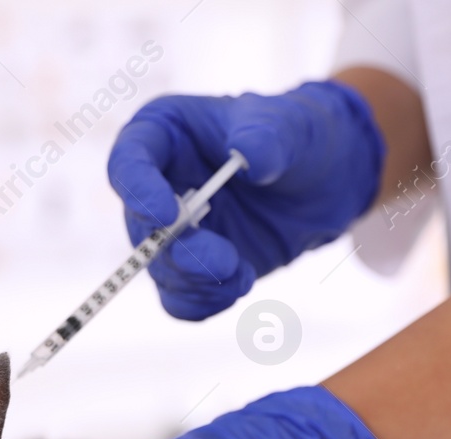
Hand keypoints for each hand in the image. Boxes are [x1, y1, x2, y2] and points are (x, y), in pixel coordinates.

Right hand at [108, 80, 383, 320]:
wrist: (323, 182)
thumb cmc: (296, 136)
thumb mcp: (290, 124)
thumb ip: (269, 136)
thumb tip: (250, 156)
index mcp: (162, 134)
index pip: (128, 162)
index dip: (138, 191)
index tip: (167, 215)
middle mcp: (155, 186)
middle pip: (141, 228)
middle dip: (180, 252)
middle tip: (225, 261)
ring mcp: (169, 232)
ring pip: (160, 270)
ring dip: (199, 281)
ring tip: (243, 273)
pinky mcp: (190, 268)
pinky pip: (179, 300)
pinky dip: (205, 302)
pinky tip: (239, 283)